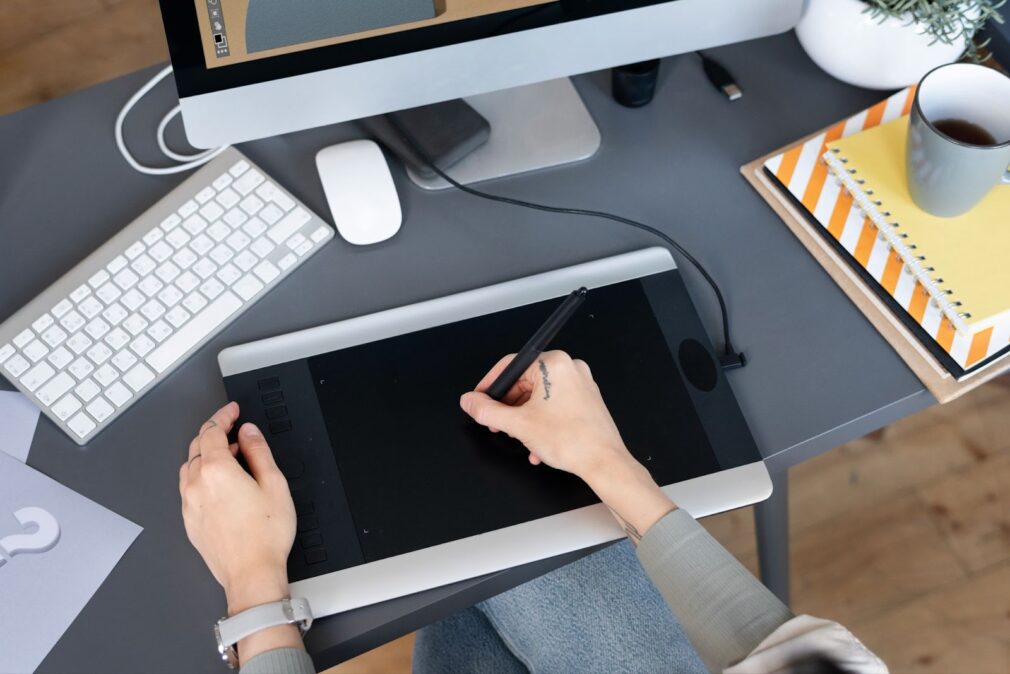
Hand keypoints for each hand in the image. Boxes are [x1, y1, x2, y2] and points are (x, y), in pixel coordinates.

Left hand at [179, 403, 302, 662]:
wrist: (251, 574)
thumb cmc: (265, 535)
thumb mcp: (274, 484)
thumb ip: (258, 451)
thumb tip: (248, 433)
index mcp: (217, 470)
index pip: (212, 430)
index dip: (223, 416)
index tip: (232, 411)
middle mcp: (197, 484)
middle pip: (196, 446)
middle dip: (213, 432)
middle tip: (232, 428)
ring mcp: (189, 504)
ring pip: (189, 466)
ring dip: (205, 453)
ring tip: (228, 455)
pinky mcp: (189, 520)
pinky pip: (188, 487)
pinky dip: (200, 475)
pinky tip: (219, 482)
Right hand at [460, 350, 631, 480]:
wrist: (603, 463)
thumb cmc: (573, 441)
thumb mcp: (518, 424)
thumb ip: (487, 411)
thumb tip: (471, 402)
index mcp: (554, 364)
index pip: (510, 366)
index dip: (489, 386)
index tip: (479, 399)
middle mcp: (569, 368)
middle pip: (524, 382)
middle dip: (508, 406)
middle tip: (496, 423)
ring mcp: (580, 383)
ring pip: (538, 396)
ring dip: (523, 418)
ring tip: (518, 437)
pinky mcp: (585, 399)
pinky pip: (553, 404)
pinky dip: (541, 421)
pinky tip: (536, 443)